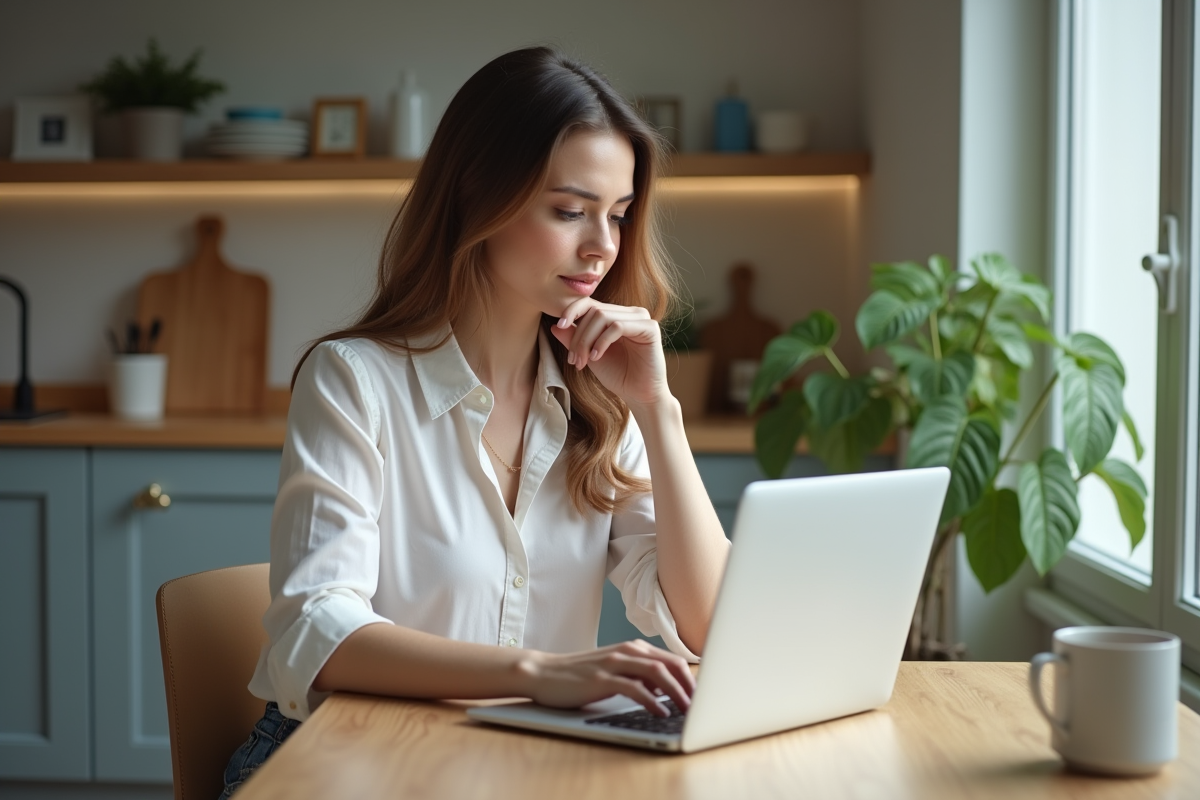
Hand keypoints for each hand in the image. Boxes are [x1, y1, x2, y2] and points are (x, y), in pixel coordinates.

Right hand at [515, 640, 694, 715]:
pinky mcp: (601, 679)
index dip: (691, 678)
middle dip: (690, 685)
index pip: (672, 660)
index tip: (703, 696)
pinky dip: (651, 700)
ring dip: (676, 693)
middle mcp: (627, 651)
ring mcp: (614, 664)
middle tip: (702, 705)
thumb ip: (640, 676)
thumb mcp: (615, 671)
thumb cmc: (580, 675)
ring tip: (687, 710)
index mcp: (632, 648)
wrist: (544, 673)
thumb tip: (667, 690)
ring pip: (656, 674)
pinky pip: (634, 688)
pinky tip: (660, 712)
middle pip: (670, 664)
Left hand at [551, 298, 669, 408]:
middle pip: (594, 311)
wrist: (640, 396)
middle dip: (578, 336)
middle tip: (574, 360)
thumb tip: (555, 326)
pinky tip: (596, 357)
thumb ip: (575, 340)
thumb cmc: (618, 376)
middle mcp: (630, 313)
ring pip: (603, 317)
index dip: (572, 311)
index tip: (559, 326)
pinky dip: (602, 342)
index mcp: (617, 315)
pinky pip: (618, 326)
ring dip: (586, 340)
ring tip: (583, 362)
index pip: (591, 303)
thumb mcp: (589, 356)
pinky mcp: (650, 328)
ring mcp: (641, 318)